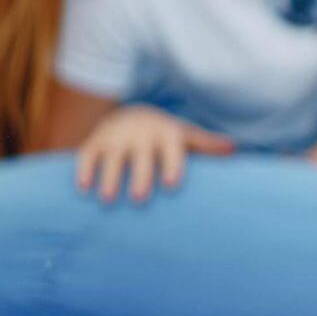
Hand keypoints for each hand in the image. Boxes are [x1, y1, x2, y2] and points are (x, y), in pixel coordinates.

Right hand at [76, 105, 234, 203]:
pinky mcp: (95, 143)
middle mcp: (140, 134)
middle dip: (139, 176)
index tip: (171, 185)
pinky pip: (86, 156)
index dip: (171, 165)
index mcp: (166, 134)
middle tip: (139, 198)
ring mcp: (116, 138)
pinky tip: (83, 189)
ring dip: (109, 177)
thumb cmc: (166, 136)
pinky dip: (84, 170)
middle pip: (140, 156)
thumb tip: (234, 149)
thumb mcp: (186, 137)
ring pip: (112, 158)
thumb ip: (207, 144)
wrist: (132, 115)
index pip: (170, 149)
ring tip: (108, 200)